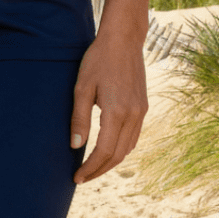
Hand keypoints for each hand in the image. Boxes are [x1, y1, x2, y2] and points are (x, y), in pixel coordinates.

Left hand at [69, 26, 147, 184]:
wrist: (123, 40)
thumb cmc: (98, 60)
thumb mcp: (82, 87)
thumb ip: (79, 118)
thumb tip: (75, 146)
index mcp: (116, 112)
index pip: (103, 152)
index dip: (90, 168)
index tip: (77, 177)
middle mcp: (133, 116)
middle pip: (117, 156)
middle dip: (99, 170)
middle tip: (82, 177)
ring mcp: (141, 112)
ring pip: (128, 148)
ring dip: (111, 162)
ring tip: (93, 167)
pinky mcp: (143, 106)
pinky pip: (134, 137)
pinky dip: (121, 148)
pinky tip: (109, 149)